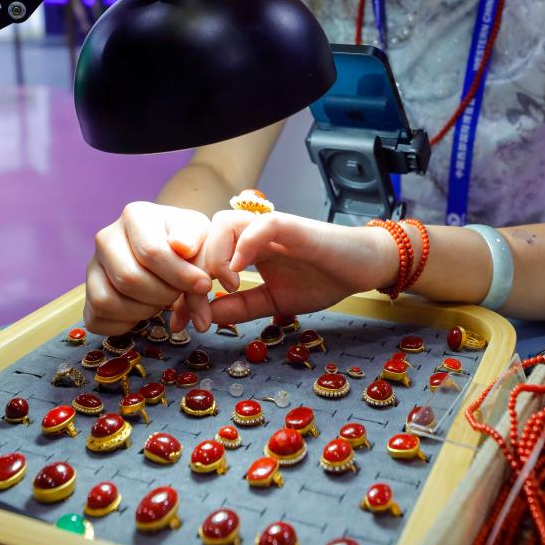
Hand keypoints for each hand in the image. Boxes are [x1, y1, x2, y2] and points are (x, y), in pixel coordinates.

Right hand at [84, 202, 212, 334]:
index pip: (152, 252)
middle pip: (128, 279)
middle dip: (163, 294)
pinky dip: (124, 324)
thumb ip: (197, 244)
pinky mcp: (87, 293)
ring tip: (162, 301)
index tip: (204, 284)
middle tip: (180, 293)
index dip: (181, 275)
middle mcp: (106, 237)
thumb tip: (183, 248)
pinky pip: (96, 319)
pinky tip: (143, 312)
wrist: (170, 247)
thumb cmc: (187, 241)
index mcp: (135, 215)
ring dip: (143, 311)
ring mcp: (92, 266)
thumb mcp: (201, 234)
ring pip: (107, 301)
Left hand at [202, 210, 397, 325]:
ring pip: (224, 223)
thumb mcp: (275, 300)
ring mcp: (271, 227)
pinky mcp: (293, 225)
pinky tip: (239, 273)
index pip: (201, 257)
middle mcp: (252, 233)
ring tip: (224, 288)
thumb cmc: (322, 279)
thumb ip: (242, 306)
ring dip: (214, 256)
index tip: (183, 320)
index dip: (185, 286)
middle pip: (203, 237)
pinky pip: (261, 225)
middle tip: (196, 312)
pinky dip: (244, 245)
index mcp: (245, 249)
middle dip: (192, 274)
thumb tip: (208, 317)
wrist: (362, 269)